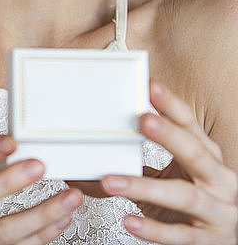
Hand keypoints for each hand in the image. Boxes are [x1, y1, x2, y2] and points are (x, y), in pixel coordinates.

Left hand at [98, 80, 237, 243]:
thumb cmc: (199, 207)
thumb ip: (142, 168)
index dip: (171, 105)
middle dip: (169, 135)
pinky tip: (129, 221)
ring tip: (111, 181)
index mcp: (209, 156)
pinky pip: (182, 236)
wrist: (232, 243)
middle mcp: (218, 180)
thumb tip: (92, 164)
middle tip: (142, 119)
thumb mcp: (177, 179)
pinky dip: (155, 229)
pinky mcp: (210, 242)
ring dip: (146, 187)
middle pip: (194, 152)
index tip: (150, 86)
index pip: (190, 124)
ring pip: (185, 196)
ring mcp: (218, 211)